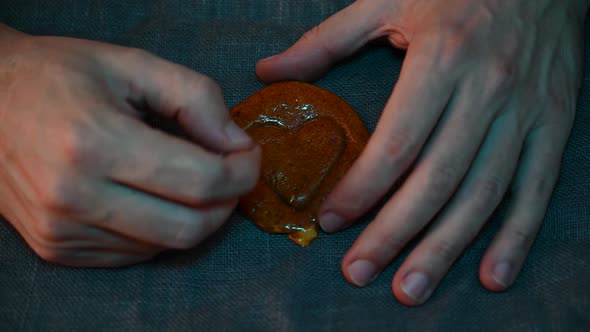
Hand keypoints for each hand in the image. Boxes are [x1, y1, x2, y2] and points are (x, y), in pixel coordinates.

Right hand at [0, 25, 260, 266]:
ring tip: (188, 178)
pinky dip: (160, 228)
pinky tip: (152, 195)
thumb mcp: (131, 65)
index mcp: (93, 142)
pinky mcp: (57, 249)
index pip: (200, 181)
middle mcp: (73, 196)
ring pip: (166, 245)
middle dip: (228, 203)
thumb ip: (195, 96)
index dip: (243, 172)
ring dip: (195, 215)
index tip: (249, 154)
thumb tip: (236, 142)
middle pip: (190, 227)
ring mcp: (61, 230)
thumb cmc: (58, 76)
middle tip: (231, 173)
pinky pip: (135, 254)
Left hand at [256, 0, 587, 304]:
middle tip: (359, 272)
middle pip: (435, 180)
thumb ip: (326, 42)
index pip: (396, 143)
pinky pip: (536, 188)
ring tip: (410, 288)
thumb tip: (269, 71)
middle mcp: (486, 91)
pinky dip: (516, 236)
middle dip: (393, 233)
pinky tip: (491, 275)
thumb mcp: (386, 0)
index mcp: (440, 60)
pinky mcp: (555, 123)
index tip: (329, 221)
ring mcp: (525, 112)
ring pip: (482, 194)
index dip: (361, 189)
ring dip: (445, 249)